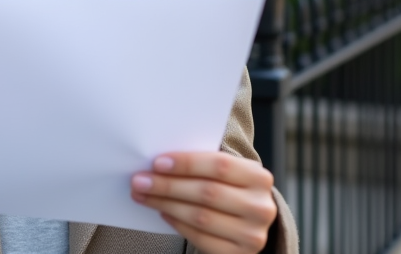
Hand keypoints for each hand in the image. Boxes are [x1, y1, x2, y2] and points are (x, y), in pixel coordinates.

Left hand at [130, 151, 276, 253]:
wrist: (249, 225)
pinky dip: (177, 224)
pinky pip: (200, 238)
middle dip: (168, 185)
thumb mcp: (227, 175)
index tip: (157, 163)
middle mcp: (260, 207)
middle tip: (140, 181)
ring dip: (166, 204)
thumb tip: (160, 164)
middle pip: (207, 192)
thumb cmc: (230, 191)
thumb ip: (203, 167)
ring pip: (200, 216)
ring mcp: (252, 234)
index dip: (187, 163)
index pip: (219, 165)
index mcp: (259, 177)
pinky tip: (163, 213)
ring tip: (143, 196)